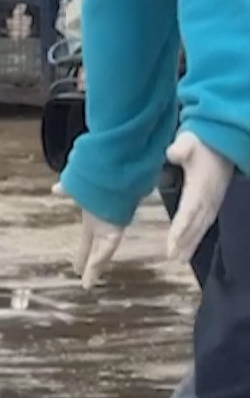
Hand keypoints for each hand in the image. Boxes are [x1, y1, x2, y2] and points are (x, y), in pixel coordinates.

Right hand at [56, 181, 126, 288]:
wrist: (112, 179)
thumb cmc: (97, 183)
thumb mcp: (79, 189)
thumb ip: (68, 190)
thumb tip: (55, 189)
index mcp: (92, 220)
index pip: (86, 242)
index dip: (81, 254)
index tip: (76, 267)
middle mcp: (101, 229)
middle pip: (95, 252)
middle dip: (89, 266)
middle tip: (85, 281)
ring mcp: (109, 232)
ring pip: (100, 256)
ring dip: (93, 270)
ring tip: (87, 285)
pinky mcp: (114, 234)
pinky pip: (104, 251)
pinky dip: (97, 262)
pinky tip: (90, 273)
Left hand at [166, 132, 232, 265]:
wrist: (224, 139)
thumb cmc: (203, 141)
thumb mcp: (190, 141)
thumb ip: (181, 148)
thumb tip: (173, 152)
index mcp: (201, 185)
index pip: (190, 210)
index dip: (182, 227)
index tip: (173, 242)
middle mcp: (209, 197)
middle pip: (196, 223)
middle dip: (185, 241)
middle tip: (173, 258)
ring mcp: (214, 199)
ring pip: (202, 225)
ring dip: (191, 242)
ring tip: (179, 259)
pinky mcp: (215, 199)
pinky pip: (206, 221)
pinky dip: (197, 234)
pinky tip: (189, 245)